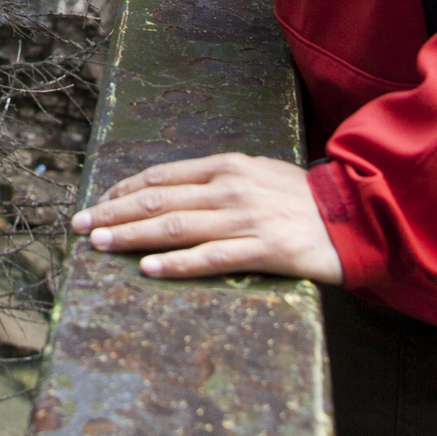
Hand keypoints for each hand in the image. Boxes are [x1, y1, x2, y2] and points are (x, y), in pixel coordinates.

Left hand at [71, 154, 342, 283]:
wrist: (357, 214)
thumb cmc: (302, 198)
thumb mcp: (256, 174)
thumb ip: (217, 180)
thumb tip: (171, 192)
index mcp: (226, 166)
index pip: (162, 177)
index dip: (123, 190)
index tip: (96, 203)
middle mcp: (230, 188)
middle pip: (159, 200)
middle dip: (113, 212)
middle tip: (79, 226)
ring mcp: (247, 218)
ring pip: (176, 227)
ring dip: (132, 236)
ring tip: (99, 244)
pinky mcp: (266, 248)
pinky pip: (212, 257)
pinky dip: (177, 263)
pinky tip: (150, 268)